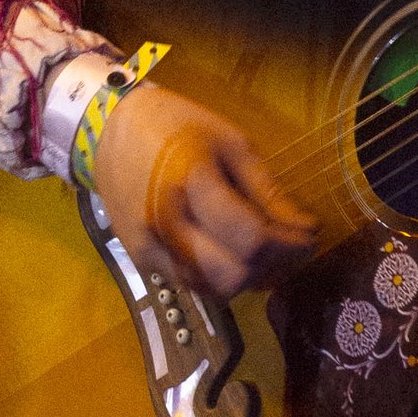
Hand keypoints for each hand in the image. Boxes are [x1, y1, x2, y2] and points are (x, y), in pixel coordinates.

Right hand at [84, 81, 313, 301]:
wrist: (107, 131)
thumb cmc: (175, 126)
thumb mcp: (230, 142)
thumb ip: (267, 189)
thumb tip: (306, 228)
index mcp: (191, 183)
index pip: (250, 238)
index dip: (290, 246)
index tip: (310, 236)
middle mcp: (165, 225)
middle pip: (232, 276)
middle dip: (273, 267)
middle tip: (291, 248)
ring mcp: (149, 249)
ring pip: (214, 290)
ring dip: (249, 278)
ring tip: (267, 252)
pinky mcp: (141, 262)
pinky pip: (192, 285)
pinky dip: (221, 278)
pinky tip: (234, 255)